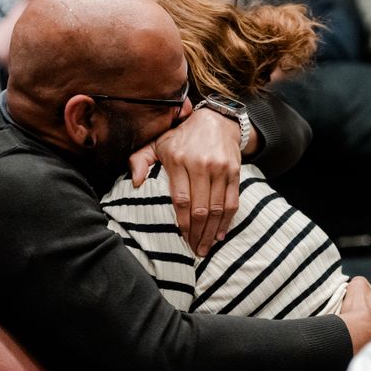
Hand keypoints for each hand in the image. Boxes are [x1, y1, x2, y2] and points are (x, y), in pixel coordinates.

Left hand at [129, 108, 240, 256]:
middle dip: (197, 233)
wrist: (217, 119)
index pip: (181, 199)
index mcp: (178, 160)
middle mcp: (201, 164)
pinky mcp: (234, 172)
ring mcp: (220, 169)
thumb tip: (135, 182)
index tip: (180, 237)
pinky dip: (227, 221)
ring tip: (205, 247)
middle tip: (194, 250)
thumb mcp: (157, 142)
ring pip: (216, 208)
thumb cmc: (182, 136)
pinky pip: (232, 201)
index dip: (182, 222)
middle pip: (200, 208)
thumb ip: (140, 160)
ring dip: (211, 232)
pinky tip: (220, 235)